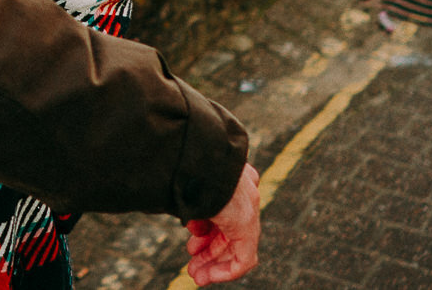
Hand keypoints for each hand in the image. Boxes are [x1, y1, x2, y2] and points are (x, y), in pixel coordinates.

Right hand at [183, 161, 259, 284]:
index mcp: (233, 177)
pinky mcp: (248, 227)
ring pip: (235, 245)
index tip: (191, 244)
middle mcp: (244, 192)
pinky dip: (226, 270)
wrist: (198, 155)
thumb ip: (193, 201)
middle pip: (229, 230)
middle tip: (192, 265)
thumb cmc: (183, 161)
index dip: (205, 231)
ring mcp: (248, 209)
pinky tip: (208, 276)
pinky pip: (244, 258)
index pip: (224, 211)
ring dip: (214, 262)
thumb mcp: (188, 180)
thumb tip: (186, 218)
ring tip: (196, 275)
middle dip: (208, 250)